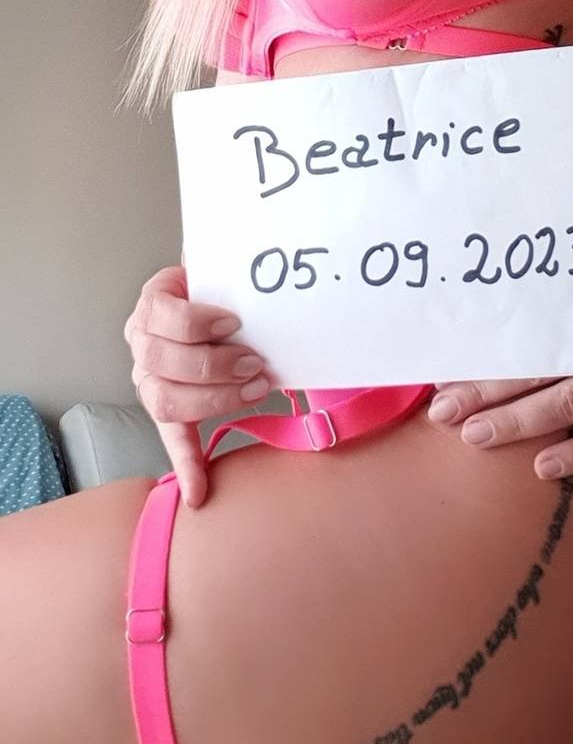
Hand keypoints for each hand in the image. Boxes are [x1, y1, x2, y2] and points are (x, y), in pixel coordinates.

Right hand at [123, 265, 274, 508]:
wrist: (209, 300)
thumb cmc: (216, 286)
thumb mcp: (215, 266)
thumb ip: (224, 263)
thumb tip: (255, 252)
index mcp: (153, 304)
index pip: (162, 316)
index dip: (197, 322)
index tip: (234, 322)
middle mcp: (141, 344)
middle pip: (165, 363)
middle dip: (215, 366)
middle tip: (256, 363)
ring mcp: (149, 379)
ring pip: (169, 400)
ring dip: (216, 401)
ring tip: (258, 388)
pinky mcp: (165, 410)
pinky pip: (171, 440)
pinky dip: (186, 466)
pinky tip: (198, 491)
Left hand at [427, 219, 572, 479]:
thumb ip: (563, 216)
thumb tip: (509, 205)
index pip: (534, 317)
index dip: (489, 340)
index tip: (450, 355)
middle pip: (543, 365)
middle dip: (488, 390)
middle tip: (444, 410)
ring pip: (572, 403)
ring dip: (522, 422)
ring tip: (476, 436)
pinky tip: (545, 466)